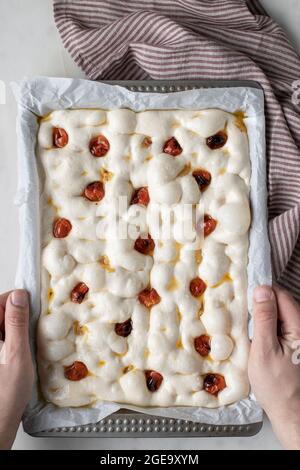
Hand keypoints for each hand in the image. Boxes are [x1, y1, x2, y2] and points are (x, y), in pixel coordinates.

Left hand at [0, 290, 33, 448]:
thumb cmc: (6, 391)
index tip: (33, 304)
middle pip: (1, 312)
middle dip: (18, 313)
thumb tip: (19, 296)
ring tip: (30, 336)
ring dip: (18, 325)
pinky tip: (24, 347)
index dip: (16, 299)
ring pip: (4, 323)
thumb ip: (17, 323)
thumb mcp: (17, 352)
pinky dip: (16, 336)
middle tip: (34, 322)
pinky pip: (5, 336)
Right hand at [249, 285, 299, 449]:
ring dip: (263, 317)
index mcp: (298, 328)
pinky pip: (278, 328)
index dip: (263, 292)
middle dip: (262, 304)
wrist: (289, 412)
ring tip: (247, 326)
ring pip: (279, 316)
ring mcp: (297, 338)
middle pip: (281, 304)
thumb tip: (261, 291)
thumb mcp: (264, 350)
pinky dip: (266, 328)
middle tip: (242, 312)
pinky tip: (255, 338)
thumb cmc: (276, 386)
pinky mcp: (292, 346)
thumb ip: (264, 319)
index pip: (282, 296)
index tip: (245, 295)